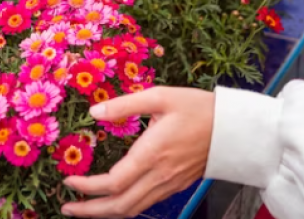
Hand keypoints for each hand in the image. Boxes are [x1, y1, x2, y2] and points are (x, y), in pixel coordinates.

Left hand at [61, 86, 214, 218]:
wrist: (236, 129)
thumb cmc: (199, 108)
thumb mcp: (161, 96)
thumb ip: (125, 104)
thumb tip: (94, 112)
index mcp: (152, 154)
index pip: (113, 183)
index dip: (87, 187)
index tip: (69, 180)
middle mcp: (159, 176)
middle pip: (120, 206)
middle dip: (90, 211)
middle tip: (67, 207)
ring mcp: (169, 184)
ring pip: (133, 209)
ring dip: (106, 213)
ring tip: (84, 209)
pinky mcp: (176, 185)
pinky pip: (146, 204)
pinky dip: (125, 207)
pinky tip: (114, 200)